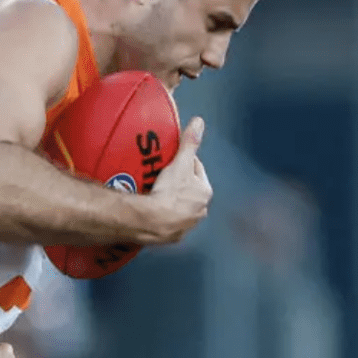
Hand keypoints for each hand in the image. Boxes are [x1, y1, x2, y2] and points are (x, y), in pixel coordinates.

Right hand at [136, 116, 212, 243]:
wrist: (152, 221)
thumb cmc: (169, 191)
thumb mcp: (180, 162)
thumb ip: (189, 142)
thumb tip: (199, 121)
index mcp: (205, 192)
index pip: (196, 170)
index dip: (184, 163)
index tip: (172, 160)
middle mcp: (200, 211)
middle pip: (188, 190)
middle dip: (178, 183)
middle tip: (161, 176)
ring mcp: (187, 225)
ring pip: (179, 207)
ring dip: (171, 201)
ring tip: (155, 193)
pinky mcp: (172, 236)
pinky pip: (169, 222)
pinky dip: (163, 216)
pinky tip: (153, 210)